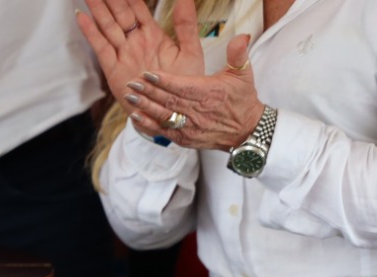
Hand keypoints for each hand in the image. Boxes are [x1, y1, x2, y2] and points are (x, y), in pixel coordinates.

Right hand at [76, 0, 204, 109]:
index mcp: (153, 35)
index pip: (137, 8)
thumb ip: (186, 24)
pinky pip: (100, 47)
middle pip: (118, 13)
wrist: (172, 112)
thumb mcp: (190, 50)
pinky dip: (90, 32)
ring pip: (107, 26)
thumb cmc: (183, 85)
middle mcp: (135, 42)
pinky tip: (82, 18)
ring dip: (98, 9)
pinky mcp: (113, 69)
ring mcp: (123, 54)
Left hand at [123, 35, 265, 150]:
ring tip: (129, 96)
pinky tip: (135, 116)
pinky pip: (163, 131)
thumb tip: (240, 37)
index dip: (164, 80)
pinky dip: (148, 124)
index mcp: (210, 93)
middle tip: (132, 83)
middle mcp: (198, 111)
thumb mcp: (243, 74)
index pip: (183, 86)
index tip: (148, 74)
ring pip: (163, 115)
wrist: (246, 130)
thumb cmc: (242, 99)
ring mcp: (190, 127)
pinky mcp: (185, 138)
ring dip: (145, 106)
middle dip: (148, 91)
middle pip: (169, 100)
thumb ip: (238, 55)